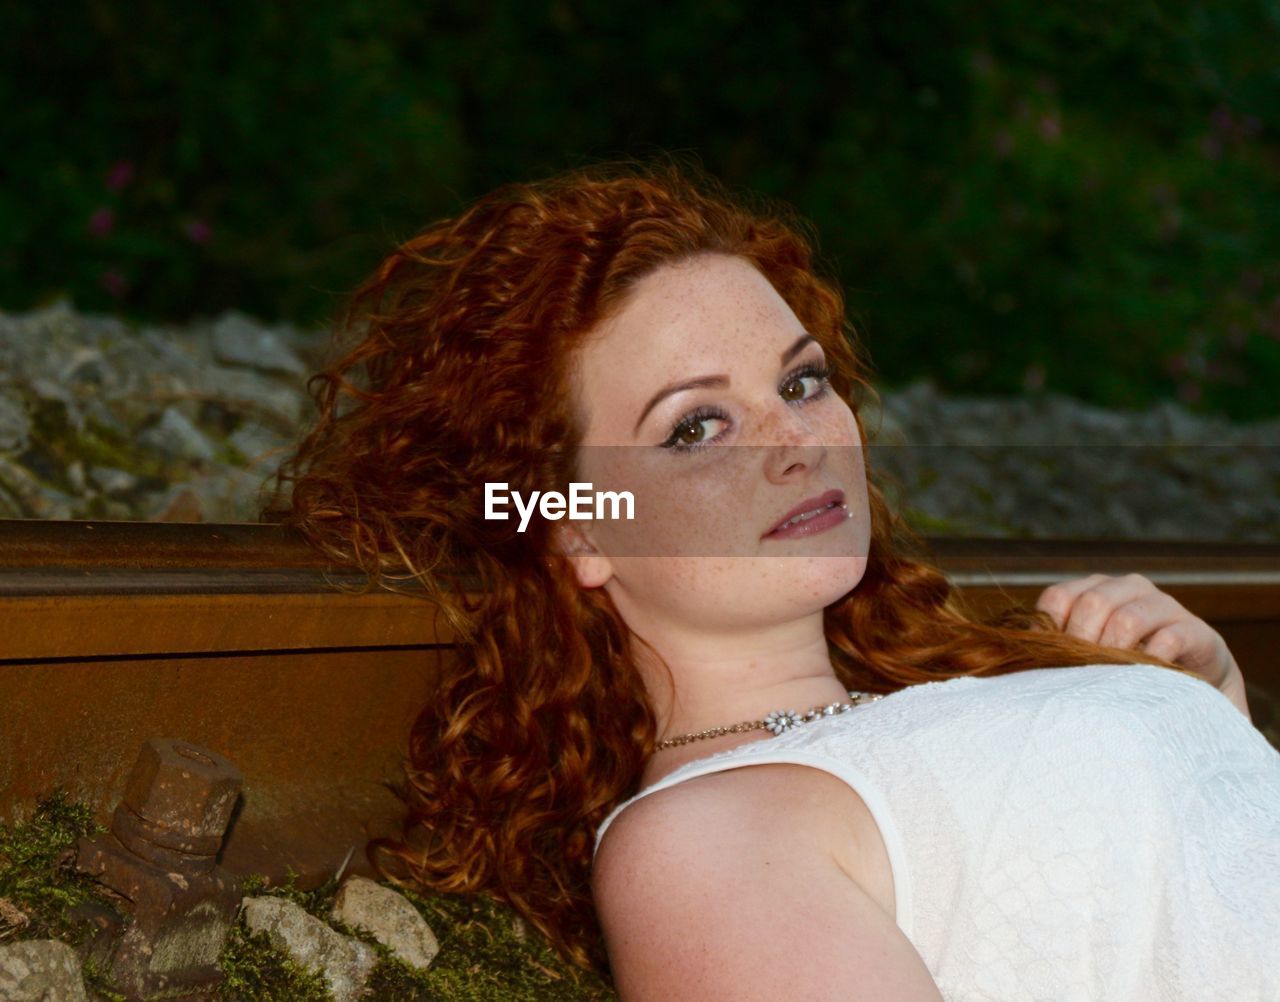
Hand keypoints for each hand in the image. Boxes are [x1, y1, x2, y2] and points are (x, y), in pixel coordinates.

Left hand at [1033, 572, 1239, 691]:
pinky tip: (1144, 679)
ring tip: (1109, 680)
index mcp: (1095, 589)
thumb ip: (1060, 649)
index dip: (1050, 629)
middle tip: (1081, 674)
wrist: (1192, 687)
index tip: (1051, 661)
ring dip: (1113, 653)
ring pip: (1127, 619)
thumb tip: (1015, 659)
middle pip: (1092, 603)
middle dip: (1081, 642)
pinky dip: (1150, 661)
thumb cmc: (1126, 670)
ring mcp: (1164, 605)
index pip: (1058, 597)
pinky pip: (1169, 639)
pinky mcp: (1196, 631)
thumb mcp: (1090, 655)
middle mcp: (1129, 588)